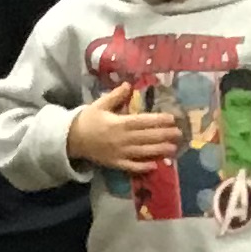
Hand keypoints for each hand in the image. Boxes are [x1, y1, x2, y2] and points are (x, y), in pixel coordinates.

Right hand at [67, 84, 183, 173]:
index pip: (143, 121)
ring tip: (173, 149)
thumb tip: (128, 84)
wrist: (71, 139)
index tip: (172, 119)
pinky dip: (143, 167)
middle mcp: (122, 138)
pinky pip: (131, 166)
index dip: (159, 120)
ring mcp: (119, 152)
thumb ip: (115, 96)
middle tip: (180, 134)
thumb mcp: (100, 105)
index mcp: (119, 123)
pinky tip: (155, 166)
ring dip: (159, 150)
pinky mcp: (115, 163)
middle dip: (164, 135)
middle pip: (147, 137)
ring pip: (143, 152)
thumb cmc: (88, 120)